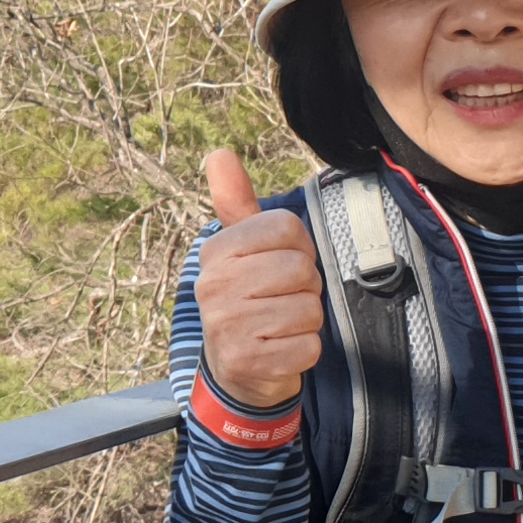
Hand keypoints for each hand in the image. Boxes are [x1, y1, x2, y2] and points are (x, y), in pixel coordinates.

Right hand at [195, 149, 325, 408]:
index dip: (300, 248)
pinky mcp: (246, 362)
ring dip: (307, 320)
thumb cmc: (249, 299)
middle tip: (283, 299)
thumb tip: (218, 152)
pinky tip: (282, 350)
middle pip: (301, 269)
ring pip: (309, 308)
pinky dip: (305, 350)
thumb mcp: (241, 250)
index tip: (281, 267)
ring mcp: (226, 326)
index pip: (289, 229)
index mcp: (216, 251)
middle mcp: (213, 286)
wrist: (237, 370)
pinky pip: (308, 346)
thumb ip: (236, 203)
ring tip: (281, 325)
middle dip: (305, 287)